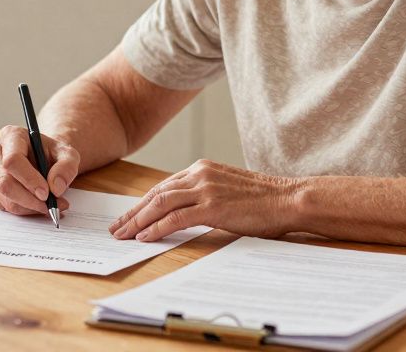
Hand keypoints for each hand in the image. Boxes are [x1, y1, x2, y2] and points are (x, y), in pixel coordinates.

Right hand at [0, 125, 78, 215]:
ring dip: (30, 207)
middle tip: (50, 206)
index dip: (29, 179)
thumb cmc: (52, 154)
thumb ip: (67, 167)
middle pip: (4, 182)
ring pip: (6, 198)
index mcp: (11, 135)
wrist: (44, 159)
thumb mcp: (68, 154)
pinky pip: (6, 206)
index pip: (13, 160)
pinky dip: (25, 210)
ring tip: (50, 205)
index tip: (46, 193)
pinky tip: (38, 204)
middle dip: (29, 199)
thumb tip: (56, 187)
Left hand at [109, 160, 300, 241]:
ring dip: (138, 220)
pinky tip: (145, 237)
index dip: (143, 202)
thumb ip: (206, 194)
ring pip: (160, 203)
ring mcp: (206, 189)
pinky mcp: (213, 207)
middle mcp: (200, 174)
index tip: (130, 215)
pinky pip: (176, 217)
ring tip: (123, 234)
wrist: (289, 199)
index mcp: (203, 168)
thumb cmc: (264, 200)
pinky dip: (157, 227)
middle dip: (133, 212)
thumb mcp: (228, 190)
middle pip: (156, 193)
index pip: (164, 186)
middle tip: (116, 227)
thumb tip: (186, 212)